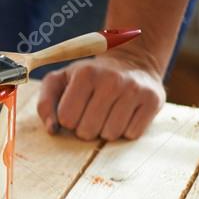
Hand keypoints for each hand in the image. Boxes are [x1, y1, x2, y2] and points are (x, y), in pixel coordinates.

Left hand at [36, 48, 165, 140]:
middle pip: (87, 131)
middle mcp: (112, 80)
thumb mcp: (60, 81)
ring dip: (106, 131)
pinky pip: (132, 134)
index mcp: (85, 74)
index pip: (66, 119)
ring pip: (110, 135)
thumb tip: (52, 129)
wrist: (132, 62)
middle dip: (86, 128)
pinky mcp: (153, 100)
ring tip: (109, 113)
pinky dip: (126, 130)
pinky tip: (125, 114)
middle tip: (93, 112)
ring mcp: (134, 89)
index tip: (76, 108)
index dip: (68, 119)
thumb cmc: (88, 78)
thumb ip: (45, 103)